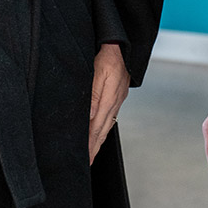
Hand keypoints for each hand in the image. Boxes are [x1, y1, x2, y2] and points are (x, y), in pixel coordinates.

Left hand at [89, 43, 129, 163]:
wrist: (123, 44)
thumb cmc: (108, 54)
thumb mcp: (98, 71)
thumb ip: (93, 94)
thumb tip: (89, 117)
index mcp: (109, 98)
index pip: (97, 127)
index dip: (90, 144)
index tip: (85, 158)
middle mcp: (115, 102)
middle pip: (102, 130)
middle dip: (94, 147)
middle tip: (88, 162)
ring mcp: (118, 99)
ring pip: (107, 124)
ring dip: (99, 140)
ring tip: (93, 152)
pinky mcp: (118, 95)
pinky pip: (110, 116)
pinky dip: (104, 128)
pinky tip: (101, 130)